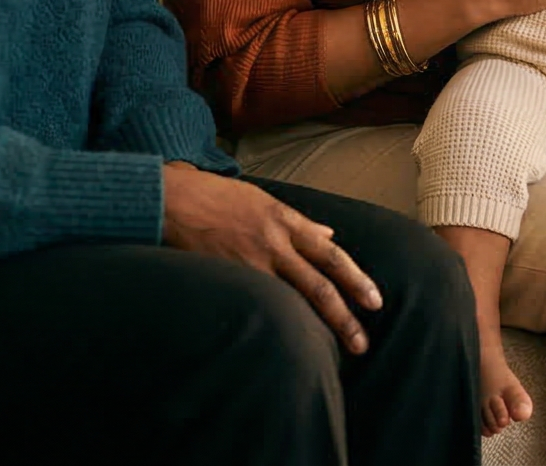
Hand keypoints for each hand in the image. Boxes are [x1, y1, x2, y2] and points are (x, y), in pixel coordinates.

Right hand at [161, 164, 381, 352]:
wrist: (171, 198)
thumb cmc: (214, 196)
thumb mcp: (262, 199)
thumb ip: (297, 220)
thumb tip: (329, 234)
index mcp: (284, 219)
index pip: (331, 254)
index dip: (355, 278)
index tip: (374, 300)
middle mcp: (274, 242)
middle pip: (319, 283)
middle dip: (344, 314)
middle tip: (362, 341)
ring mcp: (251, 263)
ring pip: (293, 298)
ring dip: (316, 326)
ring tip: (333, 349)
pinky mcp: (228, 277)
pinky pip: (259, 303)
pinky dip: (276, 321)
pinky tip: (287, 341)